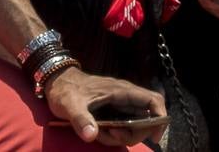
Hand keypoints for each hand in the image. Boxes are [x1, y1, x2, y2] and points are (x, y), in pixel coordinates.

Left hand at [45, 69, 166, 146]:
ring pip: (135, 125)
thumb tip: (91, 135)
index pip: (153, 100)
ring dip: (122, 135)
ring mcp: (121, 104)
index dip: (160, 118)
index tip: (154, 136)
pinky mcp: (115, 111)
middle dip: (134, 134)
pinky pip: (124, 126)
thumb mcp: (70, 105)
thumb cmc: (65, 91)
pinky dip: (116, 134)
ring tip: (100, 133)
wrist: (57, 82)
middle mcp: (126, 97)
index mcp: (122, 91)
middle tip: (112, 135)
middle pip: (146, 119)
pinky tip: (100, 132)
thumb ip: (81, 119)